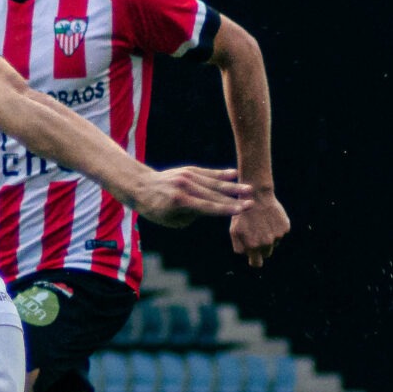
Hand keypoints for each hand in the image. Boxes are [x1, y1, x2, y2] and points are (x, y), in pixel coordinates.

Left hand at [130, 165, 252, 228]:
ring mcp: (187, 176)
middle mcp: (185, 187)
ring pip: (213, 182)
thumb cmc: (156, 210)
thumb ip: (193, 215)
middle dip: (234, 199)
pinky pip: (207, 173)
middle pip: (214, 195)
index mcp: (180, 201)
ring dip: (232, 186)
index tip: (242, 211)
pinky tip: (234, 174)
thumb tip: (212, 208)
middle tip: (252, 202)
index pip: (208, 207)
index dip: (226, 209)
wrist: (141, 187)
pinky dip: (220, 174)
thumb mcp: (172, 221)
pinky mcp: (188, 170)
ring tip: (249, 189)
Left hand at [230, 191, 289, 265]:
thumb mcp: (234, 231)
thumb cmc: (242, 214)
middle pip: (266, 254)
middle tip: (256, 234)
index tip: (253, 255)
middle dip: (261, 248)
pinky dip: (276, 228)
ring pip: (274, 243)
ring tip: (262, 223)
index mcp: (253, 246)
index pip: (256, 263)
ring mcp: (277, 235)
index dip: (254, 259)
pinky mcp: (285, 227)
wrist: (256, 195)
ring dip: (269, 237)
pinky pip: (281, 233)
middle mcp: (266, 243)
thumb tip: (247, 256)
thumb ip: (239, 248)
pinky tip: (269, 218)